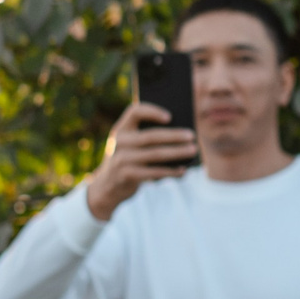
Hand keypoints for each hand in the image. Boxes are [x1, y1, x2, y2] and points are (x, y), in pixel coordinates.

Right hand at [88, 101, 198, 220]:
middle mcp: (119, 142)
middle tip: (192, 135)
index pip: (135, 112)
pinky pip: (154, 172)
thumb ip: (145, 135)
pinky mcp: (126, 176)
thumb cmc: (127, 159)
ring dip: (177, 152)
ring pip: (155, 154)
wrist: (107, 187)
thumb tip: (180, 132)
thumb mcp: (129, 144)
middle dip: (174, 136)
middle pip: (151, 136)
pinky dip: (170, 171)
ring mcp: (121, 159)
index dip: (152, 112)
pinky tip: (183, 169)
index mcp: (121, 129)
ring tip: (193, 150)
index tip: (170, 116)